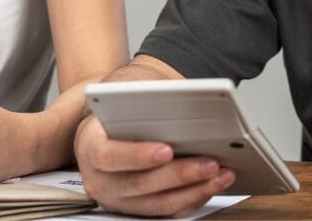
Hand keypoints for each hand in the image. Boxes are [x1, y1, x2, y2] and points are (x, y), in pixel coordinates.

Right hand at [74, 115, 232, 217]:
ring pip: (159, 203)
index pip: (110, 156)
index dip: (138, 155)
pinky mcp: (137, 210)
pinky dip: (193, 199)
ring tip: (221, 174)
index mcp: (90, 148)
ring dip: (195, 190)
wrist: (100, 137)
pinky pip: (168, 212)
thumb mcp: (118, 104)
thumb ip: (141, 105)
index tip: (167, 150)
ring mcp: (119, 200)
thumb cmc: (114, 118)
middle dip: (180, 174)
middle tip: (210, 163)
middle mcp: (100, 180)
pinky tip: (211, 185)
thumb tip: (179, 102)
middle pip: (141, 183)